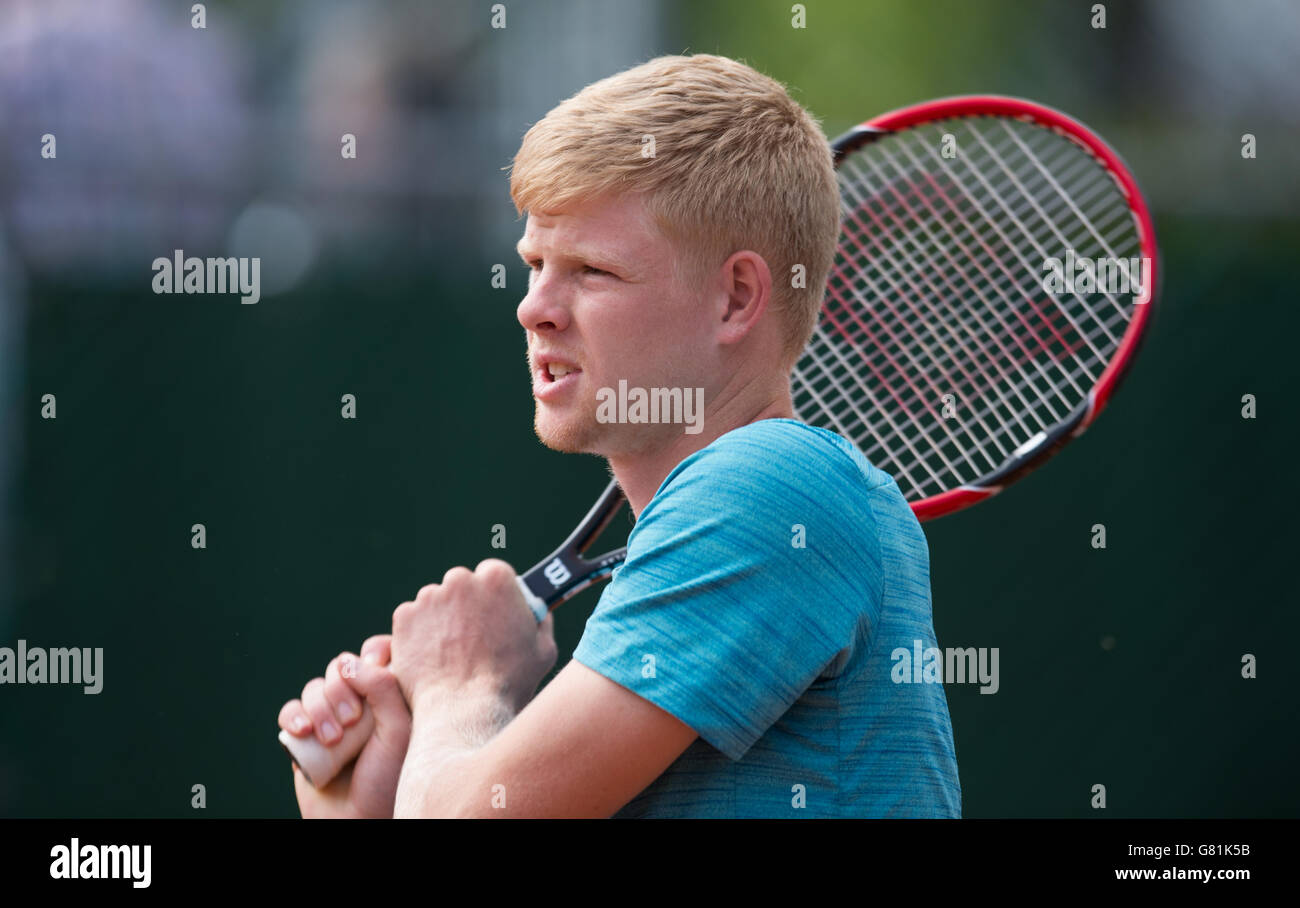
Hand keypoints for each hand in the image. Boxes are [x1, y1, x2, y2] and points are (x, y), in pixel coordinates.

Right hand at [278, 635, 411, 818]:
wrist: (357, 822)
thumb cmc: (388, 780)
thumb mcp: (399, 730)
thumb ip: (383, 687)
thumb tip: (349, 661)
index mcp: (391, 695)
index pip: (379, 652)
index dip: (373, 653)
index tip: (375, 665)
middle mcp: (361, 702)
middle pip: (341, 666)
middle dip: (341, 689)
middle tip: (352, 721)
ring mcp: (331, 717)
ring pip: (315, 688)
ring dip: (319, 709)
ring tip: (332, 741)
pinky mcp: (305, 735)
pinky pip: (291, 710)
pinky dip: (294, 716)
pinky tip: (303, 732)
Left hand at [390, 559, 557, 713]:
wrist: (465, 710)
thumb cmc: (509, 683)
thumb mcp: (543, 650)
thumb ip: (540, 622)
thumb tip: (536, 612)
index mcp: (497, 578)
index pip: (492, 574)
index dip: (492, 596)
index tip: (492, 612)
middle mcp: (460, 579)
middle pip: (462, 585)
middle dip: (465, 606)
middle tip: (471, 638)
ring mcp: (429, 597)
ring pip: (436, 603)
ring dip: (442, 620)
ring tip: (451, 655)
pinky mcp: (404, 617)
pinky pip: (413, 621)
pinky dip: (419, 636)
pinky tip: (433, 660)